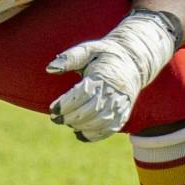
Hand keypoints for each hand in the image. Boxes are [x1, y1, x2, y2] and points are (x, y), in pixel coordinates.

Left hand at [47, 11, 178, 141]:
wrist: (134, 61)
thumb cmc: (106, 55)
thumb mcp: (89, 49)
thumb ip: (70, 58)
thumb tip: (50, 68)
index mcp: (103, 75)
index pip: (82, 94)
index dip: (66, 104)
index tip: (52, 108)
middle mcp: (114, 91)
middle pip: (90, 111)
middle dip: (69, 118)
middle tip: (55, 118)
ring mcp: (121, 104)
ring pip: (100, 123)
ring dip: (80, 126)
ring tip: (67, 123)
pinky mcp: (124, 112)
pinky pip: (110, 129)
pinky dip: (94, 135)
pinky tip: (80, 134)